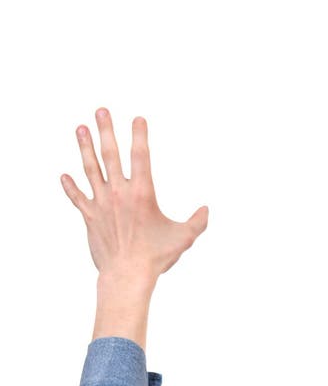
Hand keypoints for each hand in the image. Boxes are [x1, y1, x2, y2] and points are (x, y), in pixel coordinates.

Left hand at [61, 107, 208, 292]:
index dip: (139, 135)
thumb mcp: (183, 238)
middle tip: (101, 111)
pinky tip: (64, 176)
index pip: (140, 156)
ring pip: (90, 168)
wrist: (127, 275)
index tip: (138, 119)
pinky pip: (77, 198)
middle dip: (105, 130)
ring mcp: (101, 203)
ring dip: (84, 147)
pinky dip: (70, 187)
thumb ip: (197, 222)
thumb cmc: (156, 257)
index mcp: (142, 193)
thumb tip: (206, 210)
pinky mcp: (90, 217)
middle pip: (110, 154)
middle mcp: (119, 193)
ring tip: (80, 128)